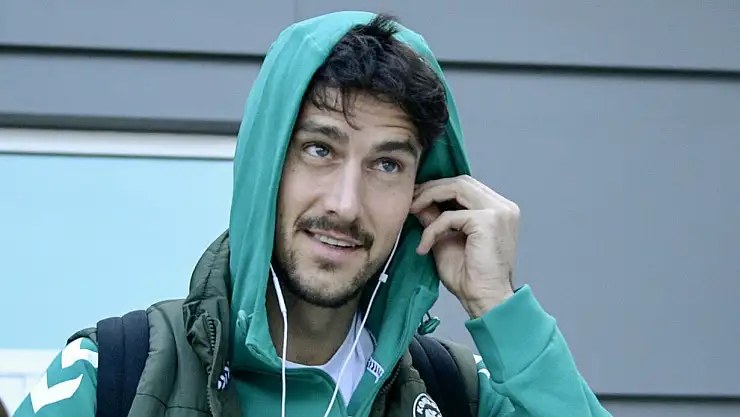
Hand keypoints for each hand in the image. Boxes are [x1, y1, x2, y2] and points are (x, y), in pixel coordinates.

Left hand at [410, 175, 519, 317]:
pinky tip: (424, 245)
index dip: (439, 188)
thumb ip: (436, 218)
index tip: (416, 197)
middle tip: (410, 201)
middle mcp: (503, 207)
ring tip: (411, 210)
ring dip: (429, 197)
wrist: (486, 300)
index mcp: (498, 210)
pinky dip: (433, 228)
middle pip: (461, 182)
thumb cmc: (470, 277)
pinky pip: (450, 216)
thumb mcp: (446, 240)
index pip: (466, 186)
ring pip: (457, 189)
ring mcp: (499, 212)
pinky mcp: (488, 221)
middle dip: (432, 188)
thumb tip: (419, 202)